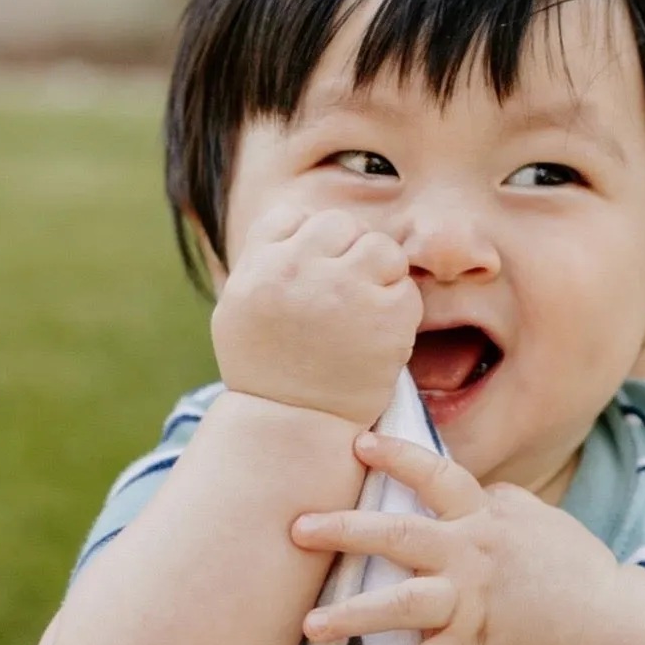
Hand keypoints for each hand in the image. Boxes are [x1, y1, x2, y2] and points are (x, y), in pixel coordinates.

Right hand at [211, 206, 420, 424]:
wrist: (292, 428)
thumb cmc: (265, 375)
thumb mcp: (236, 311)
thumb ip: (261, 265)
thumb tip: (298, 226)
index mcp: (260, 266)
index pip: (293, 217)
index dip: (309, 243)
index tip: (314, 278)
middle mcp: (299, 270)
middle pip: (339, 225)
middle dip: (348, 256)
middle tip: (348, 297)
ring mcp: (344, 291)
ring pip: (380, 246)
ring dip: (382, 274)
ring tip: (370, 310)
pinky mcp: (384, 318)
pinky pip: (407, 289)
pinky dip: (402, 311)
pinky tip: (384, 335)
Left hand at [290, 431, 620, 644]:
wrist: (612, 628)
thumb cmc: (578, 574)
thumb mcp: (544, 522)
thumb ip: (503, 504)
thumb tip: (479, 490)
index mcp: (488, 516)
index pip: (437, 475)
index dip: (397, 457)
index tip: (358, 443)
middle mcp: (473, 552)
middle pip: (399, 534)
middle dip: (343, 529)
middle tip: (296, 528)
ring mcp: (473, 600)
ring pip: (401, 603)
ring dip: (352, 615)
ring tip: (309, 626)